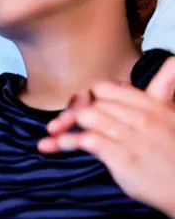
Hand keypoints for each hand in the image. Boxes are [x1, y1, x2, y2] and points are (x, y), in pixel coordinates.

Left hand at [38, 57, 174, 218]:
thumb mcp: (172, 115)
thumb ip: (164, 87)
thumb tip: (172, 61)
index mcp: (151, 105)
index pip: (106, 89)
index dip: (89, 97)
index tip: (80, 107)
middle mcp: (141, 118)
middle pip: (93, 103)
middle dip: (72, 113)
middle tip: (58, 124)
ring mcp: (131, 138)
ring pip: (88, 117)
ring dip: (66, 125)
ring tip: (55, 133)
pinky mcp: (123, 158)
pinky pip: (87, 140)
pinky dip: (67, 141)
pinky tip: (56, 144)